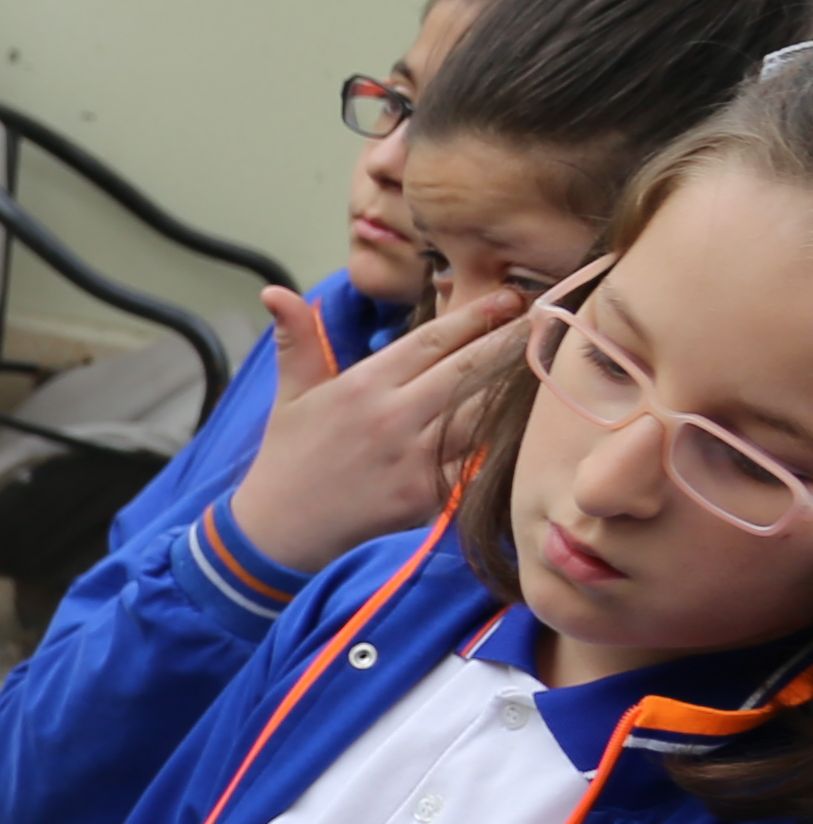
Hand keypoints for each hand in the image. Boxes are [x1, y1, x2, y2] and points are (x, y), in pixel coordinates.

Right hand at [228, 284, 526, 571]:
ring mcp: (412, 456)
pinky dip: (505, 442)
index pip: (432, 339)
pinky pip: (478, 461)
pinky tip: (531, 423)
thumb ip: (296, 340)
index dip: (475, 315)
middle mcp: (391, 415)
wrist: (277, 532)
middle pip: (468, 368)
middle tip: (547, 317)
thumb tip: (274, 291)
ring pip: (482, 410)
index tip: (509, 297)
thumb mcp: (289, 395)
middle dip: (511, 340)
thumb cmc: (288, 458)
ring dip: (518, 386)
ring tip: (550, 361)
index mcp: (362, 385)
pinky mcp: (426, 493)